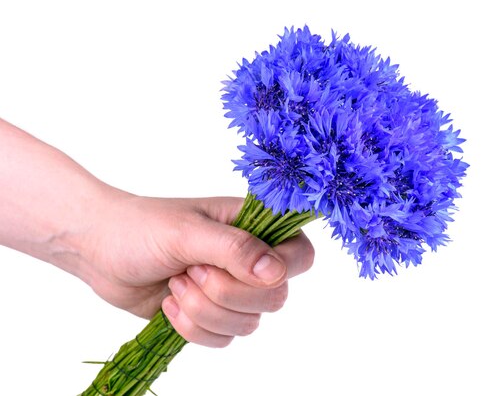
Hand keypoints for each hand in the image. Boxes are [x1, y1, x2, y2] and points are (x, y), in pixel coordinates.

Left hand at [76, 193, 314, 347]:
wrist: (100, 250)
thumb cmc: (142, 228)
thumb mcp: (188, 232)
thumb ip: (235, 249)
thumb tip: (276, 271)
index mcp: (253, 228)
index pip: (299, 254)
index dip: (281, 269)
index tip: (244, 270)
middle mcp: (248, 261)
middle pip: (275, 297)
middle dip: (227, 294)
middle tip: (193, 271)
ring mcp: (230, 291)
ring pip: (248, 324)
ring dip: (205, 310)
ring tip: (176, 285)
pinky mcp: (210, 315)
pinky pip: (222, 340)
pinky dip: (193, 329)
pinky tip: (170, 305)